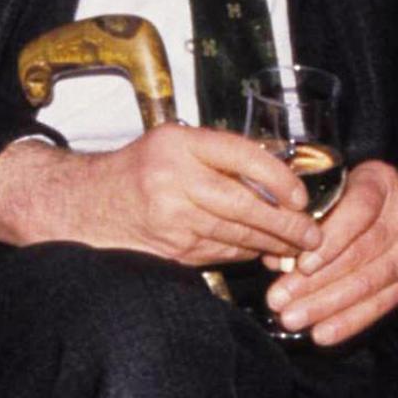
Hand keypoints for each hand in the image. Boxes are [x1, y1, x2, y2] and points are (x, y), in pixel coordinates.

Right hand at [0, 126, 322, 266]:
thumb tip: (281, 177)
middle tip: (313, 233)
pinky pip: (219, 253)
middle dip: (287, 224)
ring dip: (272, 244)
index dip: (281, 178)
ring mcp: (171, 219)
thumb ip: (221, 155)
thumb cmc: (139, 168)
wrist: (84, 203)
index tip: (300, 195)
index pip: (245, 157)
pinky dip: (245, 254)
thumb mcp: (175, 143)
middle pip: (246, 205)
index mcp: (180, 144)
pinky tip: (262, 253)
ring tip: (297, 246)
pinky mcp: (170, 250)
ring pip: (237, 235)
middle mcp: (175, 180)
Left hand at [264, 159, 397, 346]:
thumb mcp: (338, 191)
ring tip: (292, 319)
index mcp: (380, 183)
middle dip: (314, 281)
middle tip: (279, 300)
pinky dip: (348, 322)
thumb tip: (275, 259)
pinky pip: (379, 306)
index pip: (359, 210)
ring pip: (367, 283)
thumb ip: (308, 219)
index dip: (330, 240)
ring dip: (326, 305)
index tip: (300, 263)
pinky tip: (322, 333)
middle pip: (359, 253)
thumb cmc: (359, 200)